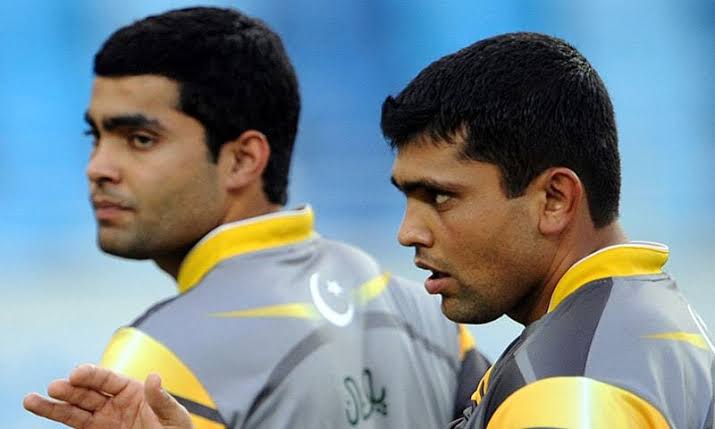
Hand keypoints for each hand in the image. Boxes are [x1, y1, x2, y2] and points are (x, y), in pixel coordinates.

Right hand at [23, 364, 193, 428]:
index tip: (76, 372)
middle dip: (71, 389)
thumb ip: (163, 399)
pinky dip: (59, 417)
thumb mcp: (174, 415)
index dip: (92, 375)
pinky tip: (43, 411)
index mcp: (133, 390)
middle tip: (54, 387)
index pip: (108, 379)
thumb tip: (154, 376)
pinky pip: (76, 426)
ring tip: (31, 400)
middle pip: (87, 393)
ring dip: (54, 406)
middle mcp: (114, 402)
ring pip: (75, 410)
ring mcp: (103, 419)